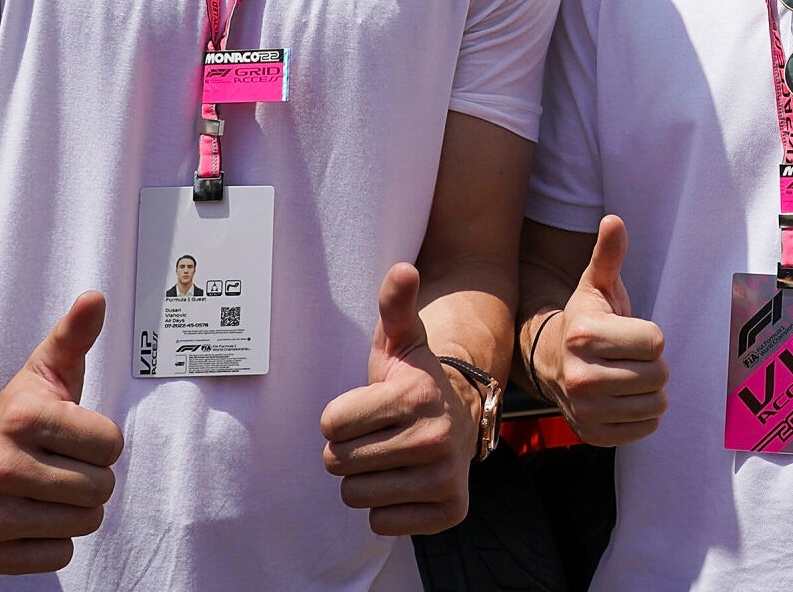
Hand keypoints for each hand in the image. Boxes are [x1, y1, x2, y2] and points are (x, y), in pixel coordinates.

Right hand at [0, 292, 124, 573]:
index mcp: (20, 418)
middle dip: (90, 476)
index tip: (73, 435)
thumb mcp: (45, 369)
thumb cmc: (17, 412)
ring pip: (83, 524)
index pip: (111, 445)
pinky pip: (57, 557)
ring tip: (46, 489)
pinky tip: (29, 516)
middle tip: (60, 464)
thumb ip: (75, 334)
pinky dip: (52, 542)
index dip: (100, 440)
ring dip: (74, 509)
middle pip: (100, 489)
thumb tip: (95, 297)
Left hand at [321, 264, 474, 535]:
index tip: (367, 407)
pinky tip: (406, 481)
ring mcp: (444, 480)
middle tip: (378, 433)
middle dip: (349, 449)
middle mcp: (435, 440)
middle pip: (338, 464)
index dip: (340, 417)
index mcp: (415, 397)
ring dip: (365, 478)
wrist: (463, 417)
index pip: (330, 425)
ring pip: (355, 496)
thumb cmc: (414, 380)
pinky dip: (386, 507)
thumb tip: (403, 269)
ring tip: (390, 456)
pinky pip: (380, 523)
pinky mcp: (449, 513)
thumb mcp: (401, 341)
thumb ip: (395, 304)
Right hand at [540, 215, 666, 445]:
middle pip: (659, 376)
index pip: (656, 341)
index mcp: (584, 334)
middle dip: (652, 364)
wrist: (550, 361)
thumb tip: (614, 221)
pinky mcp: (593, 435)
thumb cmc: (585, 319)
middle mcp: (580, 376)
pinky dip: (641, 415)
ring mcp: (585, 410)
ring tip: (627, 376)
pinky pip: (645, 430)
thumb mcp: (596, 285)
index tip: (629, 332)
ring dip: (650, 391)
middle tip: (630, 356)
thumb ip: (608, 255)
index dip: (649, 335)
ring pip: (656, 405)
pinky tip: (622, 398)